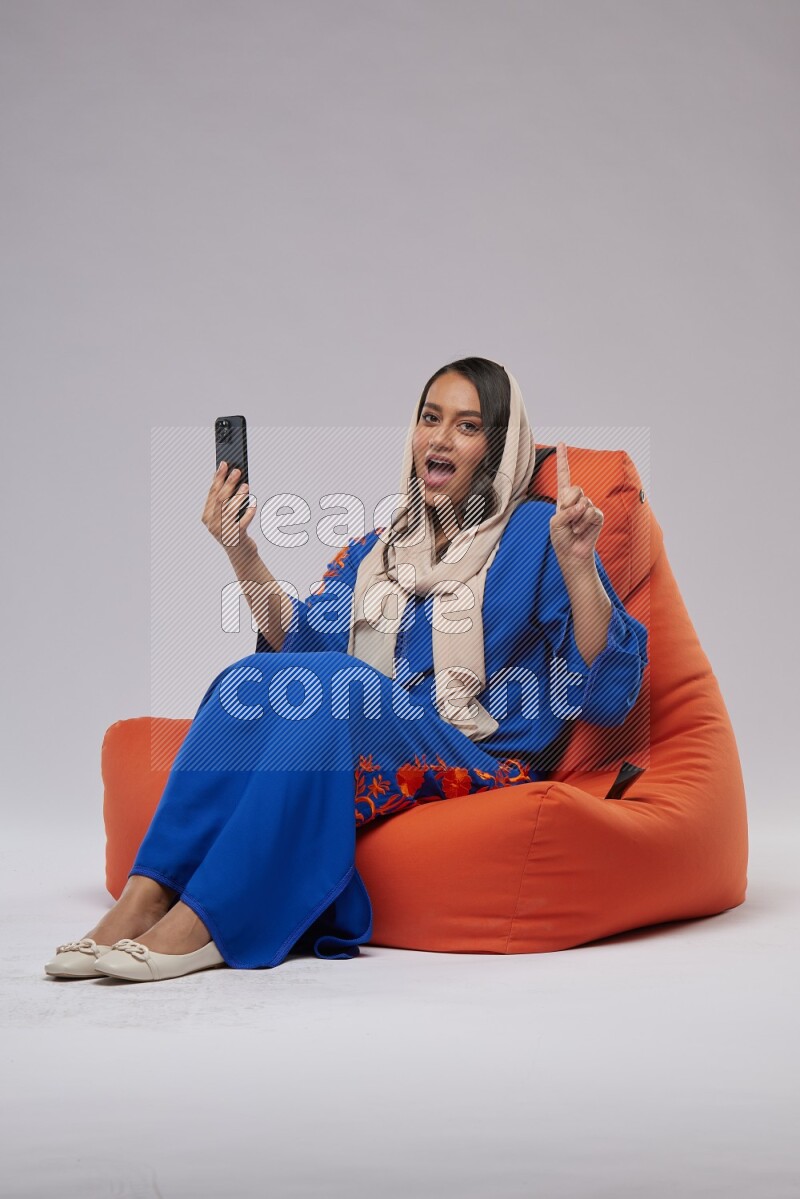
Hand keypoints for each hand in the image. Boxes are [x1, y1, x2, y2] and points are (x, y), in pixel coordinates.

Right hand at [201, 461, 256, 553]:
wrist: (241, 554)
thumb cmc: (235, 530)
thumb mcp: (227, 515)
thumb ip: (226, 500)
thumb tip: (232, 477)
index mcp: (207, 517)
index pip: (212, 493)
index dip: (218, 478)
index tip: (224, 464)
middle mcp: (212, 524)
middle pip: (220, 499)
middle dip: (228, 483)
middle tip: (237, 470)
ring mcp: (223, 531)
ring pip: (230, 508)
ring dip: (239, 495)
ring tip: (246, 485)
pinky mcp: (236, 536)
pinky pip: (243, 520)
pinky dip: (249, 510)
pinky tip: (254, 502)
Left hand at [549, 442, 603, 567]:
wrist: (572, 553)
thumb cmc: (561, 538)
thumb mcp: (555, 523)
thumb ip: (565, 511)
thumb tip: (582, 506)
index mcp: (563, 498)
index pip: (564, 475)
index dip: (563, 459)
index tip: (561, 443)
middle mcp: (577, 499)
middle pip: (575, 489)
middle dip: (569, 504)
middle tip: (567, 519)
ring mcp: (589, 506)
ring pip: (583, 503)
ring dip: (575, 518)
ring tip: (573, 527)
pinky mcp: (598, 516)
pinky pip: (591, 513)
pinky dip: (583, 523)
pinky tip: (580, 530)